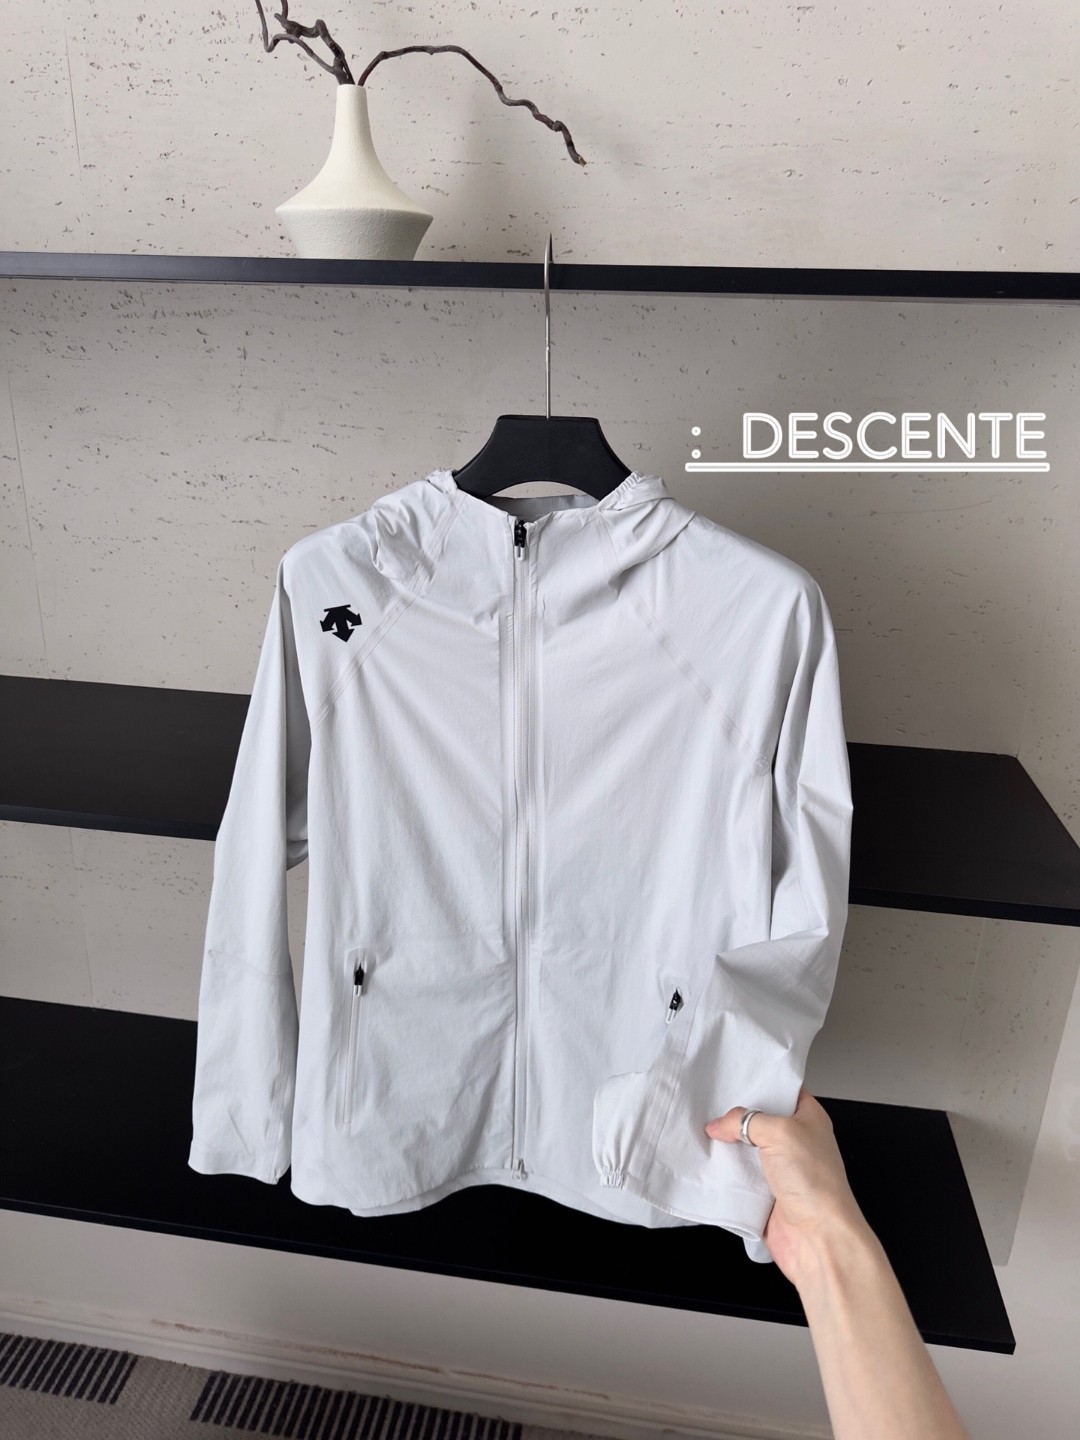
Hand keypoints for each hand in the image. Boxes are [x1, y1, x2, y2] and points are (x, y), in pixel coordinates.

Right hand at [705, 1085, 869, 1284]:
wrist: (818, 1238)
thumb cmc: (815, 1182)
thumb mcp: (780, 1132)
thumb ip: (746, 1120)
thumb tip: (720, 1125)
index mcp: (808, 1118)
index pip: (783, 1090)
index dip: (760, 1081)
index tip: (733, 1074)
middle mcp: (795, 1142)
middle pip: (758, 1120)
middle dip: (734, 1115)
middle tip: (708, 1102)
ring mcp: (779, 1169)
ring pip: (744, 1149)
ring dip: (726, 1145)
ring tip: (701, 1131)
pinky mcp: (764, 1194)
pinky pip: (738, 1177)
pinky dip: (724, 1173)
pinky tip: (706, 1163)